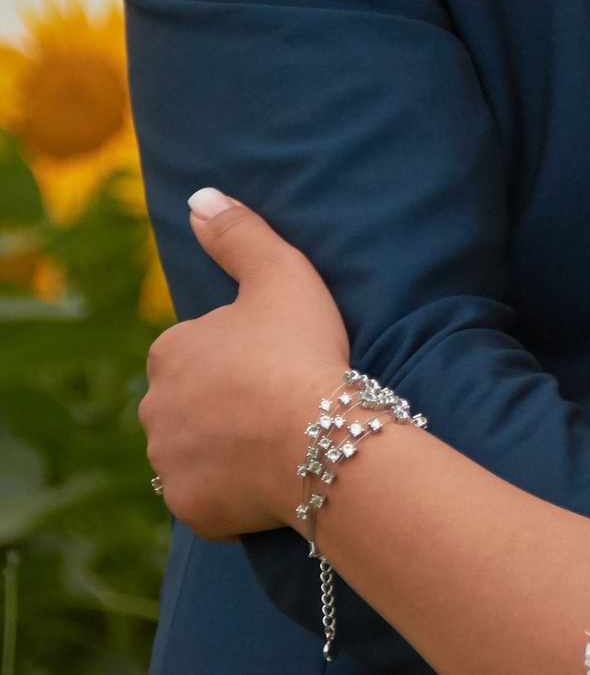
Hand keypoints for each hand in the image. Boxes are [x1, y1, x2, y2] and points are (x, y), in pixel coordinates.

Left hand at [140, 189, 350, 541]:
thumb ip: (239, 234)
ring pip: (198, 451)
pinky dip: (234, 491)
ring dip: (228, 448)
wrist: (318, 437)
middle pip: (193, 402)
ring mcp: (169, 463)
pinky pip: (210, 497)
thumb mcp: (281, 274)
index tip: (281, 359)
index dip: (243, 354)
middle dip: (226, 403)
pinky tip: (274, 477)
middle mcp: (154, 408)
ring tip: (283, 441)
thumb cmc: (301, 350)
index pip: (199, 350)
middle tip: (284, 400)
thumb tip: (200, 197)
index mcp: (171, 351)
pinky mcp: (190, 508)